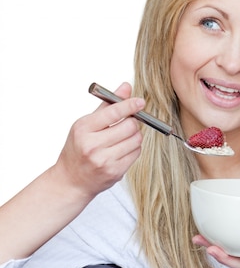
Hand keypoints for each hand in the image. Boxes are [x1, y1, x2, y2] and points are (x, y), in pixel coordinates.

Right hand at [52, 82, 144, 199]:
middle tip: (128, 122)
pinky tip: (123, 149)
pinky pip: (136, 154)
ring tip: (123, 137)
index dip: (130, 105)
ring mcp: (104, 160)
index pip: (113, 112)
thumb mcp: (86, 124)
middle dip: (133, 122)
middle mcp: (92, 145)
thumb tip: (126, 87)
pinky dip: (134, 148)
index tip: (140, 101)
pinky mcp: (115, 172)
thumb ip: (107, 105)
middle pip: (129, 126)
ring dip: (134, 136)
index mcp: (83, 129)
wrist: (71, 180)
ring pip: (136, 140)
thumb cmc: (78, 149)